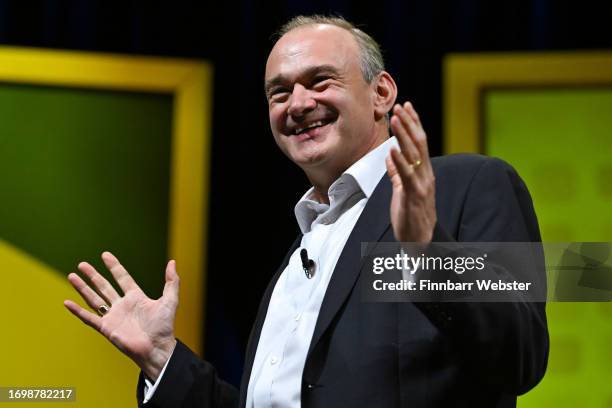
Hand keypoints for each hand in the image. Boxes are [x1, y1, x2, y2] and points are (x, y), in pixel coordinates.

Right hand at [63, 251, 178, 380]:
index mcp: (136, 297)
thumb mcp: (170, 300)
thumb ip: (172, 281)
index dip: (114, 266)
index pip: (122, 278)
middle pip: (104, 286)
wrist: (157, 349)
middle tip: (82, 264)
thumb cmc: (164, 327)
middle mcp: (122, 305)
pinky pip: (89, 318)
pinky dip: (77, 311)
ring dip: (83, 288)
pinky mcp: (106, 328)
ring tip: (72, 276)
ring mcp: (113, 316)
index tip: (105, 255)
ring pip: (94, 299)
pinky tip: (67, 302)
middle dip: (93, 275)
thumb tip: (172, 262)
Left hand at [386, 102, 436, 242]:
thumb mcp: (403, 190)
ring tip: (397, 119)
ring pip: (414, 154)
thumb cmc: (411, 215)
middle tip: (401, 106)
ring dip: (404, 135)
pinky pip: (407, 175)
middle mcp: (426, 174)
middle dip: (410, 123)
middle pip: (419, 143)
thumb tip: (390, 158)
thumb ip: (397, 174)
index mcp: (424, 171)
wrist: (420, 240)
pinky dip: (399, 161)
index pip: (420, 142)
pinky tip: (391, 149)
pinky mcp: (414, 195)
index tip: (407, 107)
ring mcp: (422, 184)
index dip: (414, 123)